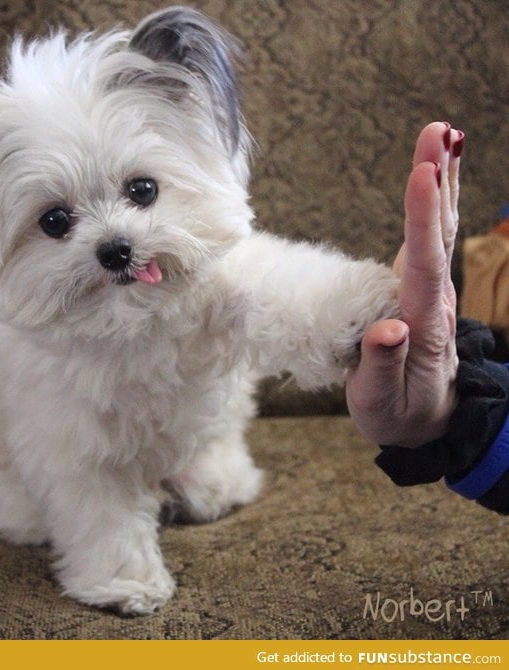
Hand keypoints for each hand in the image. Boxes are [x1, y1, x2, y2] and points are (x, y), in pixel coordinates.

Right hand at [346, 122, 463, 446]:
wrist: (426, 422)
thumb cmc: (398, 414)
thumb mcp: (380, 403)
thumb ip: (383, 366)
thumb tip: (389, 328)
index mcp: (423, 328)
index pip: (423, 266)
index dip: (423, 220)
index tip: (422, 175)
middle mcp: (433, 303)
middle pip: (440, 236)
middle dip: (439, 183)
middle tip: (438, 132)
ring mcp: (431, 294)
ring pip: (441, 232)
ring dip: (443, 183)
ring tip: (443, 137)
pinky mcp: (421, 290)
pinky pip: (431, 242)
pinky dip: (436, 206)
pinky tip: (434, 179)